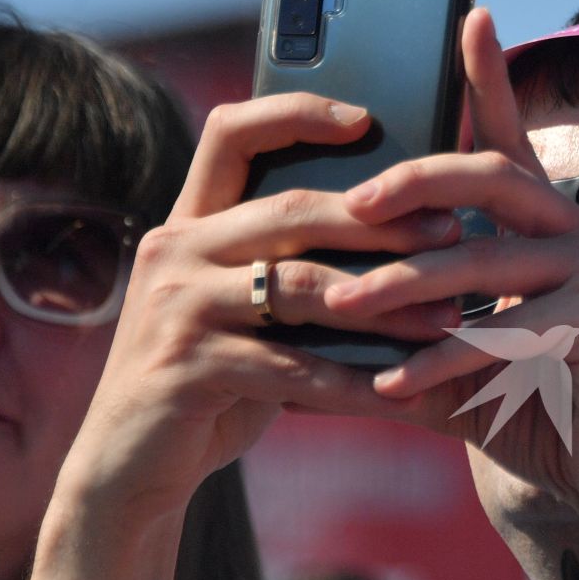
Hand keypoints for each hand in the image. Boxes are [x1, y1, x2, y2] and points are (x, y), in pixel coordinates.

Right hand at [57, 93, 466, 531]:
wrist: (127, 464)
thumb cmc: (210, 380)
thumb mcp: (242, 311)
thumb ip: (288, 267)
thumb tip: (398, 232)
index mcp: (189, 223)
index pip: (232, 133)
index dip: (296, 114)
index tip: (366, 117)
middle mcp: (173, 251)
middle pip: (289, 211)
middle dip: (380, 221)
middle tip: (451, 232)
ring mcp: (174, 307)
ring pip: (299, 289)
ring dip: (385, 306)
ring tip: (449, 319)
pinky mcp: (186, 368)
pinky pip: (291, 368)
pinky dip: (355, 383)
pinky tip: (407, 394)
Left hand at [328, 10, 578, 527]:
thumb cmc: (544, 410)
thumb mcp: (466, 357)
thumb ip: (410, 325)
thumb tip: (317, 317)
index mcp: (551, 227)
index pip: (510, 142)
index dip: (489, 81)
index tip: (469, 17)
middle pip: (492, 176)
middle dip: (415, 180)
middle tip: (352, 201)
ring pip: (481, 258)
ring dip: (402, 285)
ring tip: (339, 308)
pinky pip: (498, 331)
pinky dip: (438, 359)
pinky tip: (388, 382)